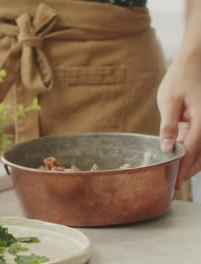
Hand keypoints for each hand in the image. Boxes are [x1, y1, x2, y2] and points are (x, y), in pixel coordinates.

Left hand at [157, 53, 200, 189]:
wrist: (196, 61)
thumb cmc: (181, 78)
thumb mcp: (170, 100)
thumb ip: (169, 125)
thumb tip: (167, 149)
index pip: (192, 152)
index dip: (182, 169)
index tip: (173, 184)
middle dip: (187, 172)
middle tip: (172, 186)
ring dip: (191, 165)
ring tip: (175, 178)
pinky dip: (192, 154)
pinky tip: (179, 160)